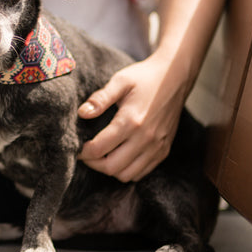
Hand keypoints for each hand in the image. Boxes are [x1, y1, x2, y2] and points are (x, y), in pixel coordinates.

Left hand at [77, 55, 186, 182]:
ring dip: (110, 169)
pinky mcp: (164, 150)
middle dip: (93, 163)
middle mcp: (146, 138)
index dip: (83, 152)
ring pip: (127, 175)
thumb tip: (82, 113)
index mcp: (131, 121)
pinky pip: (142, 172)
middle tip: (86, 154)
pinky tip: (118, 157)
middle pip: (112, 167)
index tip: (76, 147)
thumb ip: (100, 99)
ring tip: (100, 156)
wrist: (175, 77)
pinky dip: (127, 170)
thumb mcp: (120, 81)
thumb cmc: (144, 77)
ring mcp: (157, 146)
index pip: (100, 149)